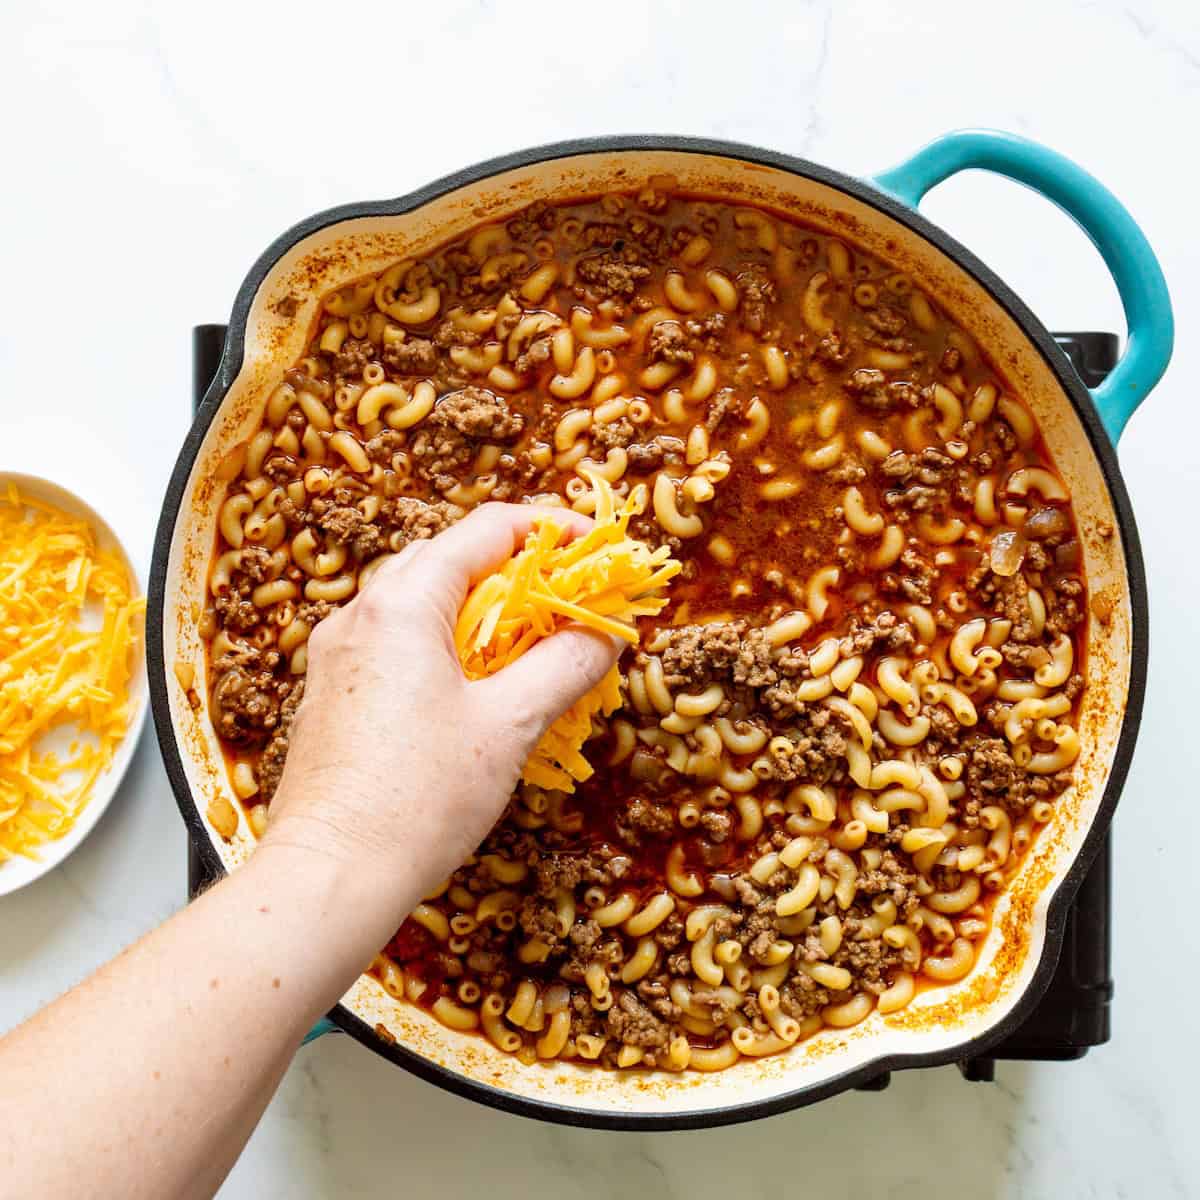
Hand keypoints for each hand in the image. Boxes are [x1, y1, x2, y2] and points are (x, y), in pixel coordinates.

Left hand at [259, 502, 619, 922]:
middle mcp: (360, 613)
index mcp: (403, 603)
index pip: (486, 529)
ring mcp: (337, 652)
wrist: (329, 876)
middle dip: (516, 568)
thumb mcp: (510, 726)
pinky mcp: (331, 692)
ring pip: (420, 600)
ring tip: (530, 642)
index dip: (550, 528)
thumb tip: (605, 635)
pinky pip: (396, 641)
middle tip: (570, 596)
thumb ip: (564, 665)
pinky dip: (444, 642)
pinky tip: (476, 686)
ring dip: (480, 608)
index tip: (595, 547)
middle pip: (448, 557)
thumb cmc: (419, 798)